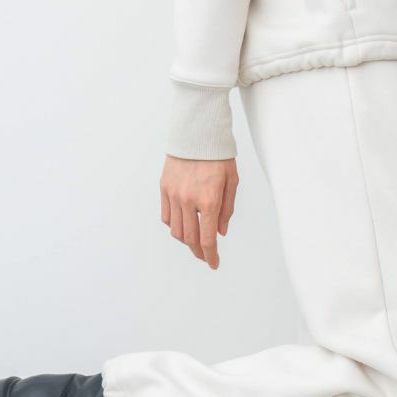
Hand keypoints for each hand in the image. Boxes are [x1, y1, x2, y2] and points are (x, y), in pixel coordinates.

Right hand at [160, 155, 238, 269]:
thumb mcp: (232, 182)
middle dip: (199, 252)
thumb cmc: (218, 156)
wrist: (196, 133)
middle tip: (205, 257)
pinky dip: (174, 225)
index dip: (210, 256)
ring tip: (195, 241)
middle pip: (190, 239)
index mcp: (209, 200)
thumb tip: (220, 232)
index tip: (213, 264)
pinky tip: (183, 224)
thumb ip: (227, 210)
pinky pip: (166, 216)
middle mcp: (189, 201)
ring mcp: (174, 195)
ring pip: (176, 230)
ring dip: (186, 240)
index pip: (207, 239)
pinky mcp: (164, 188)